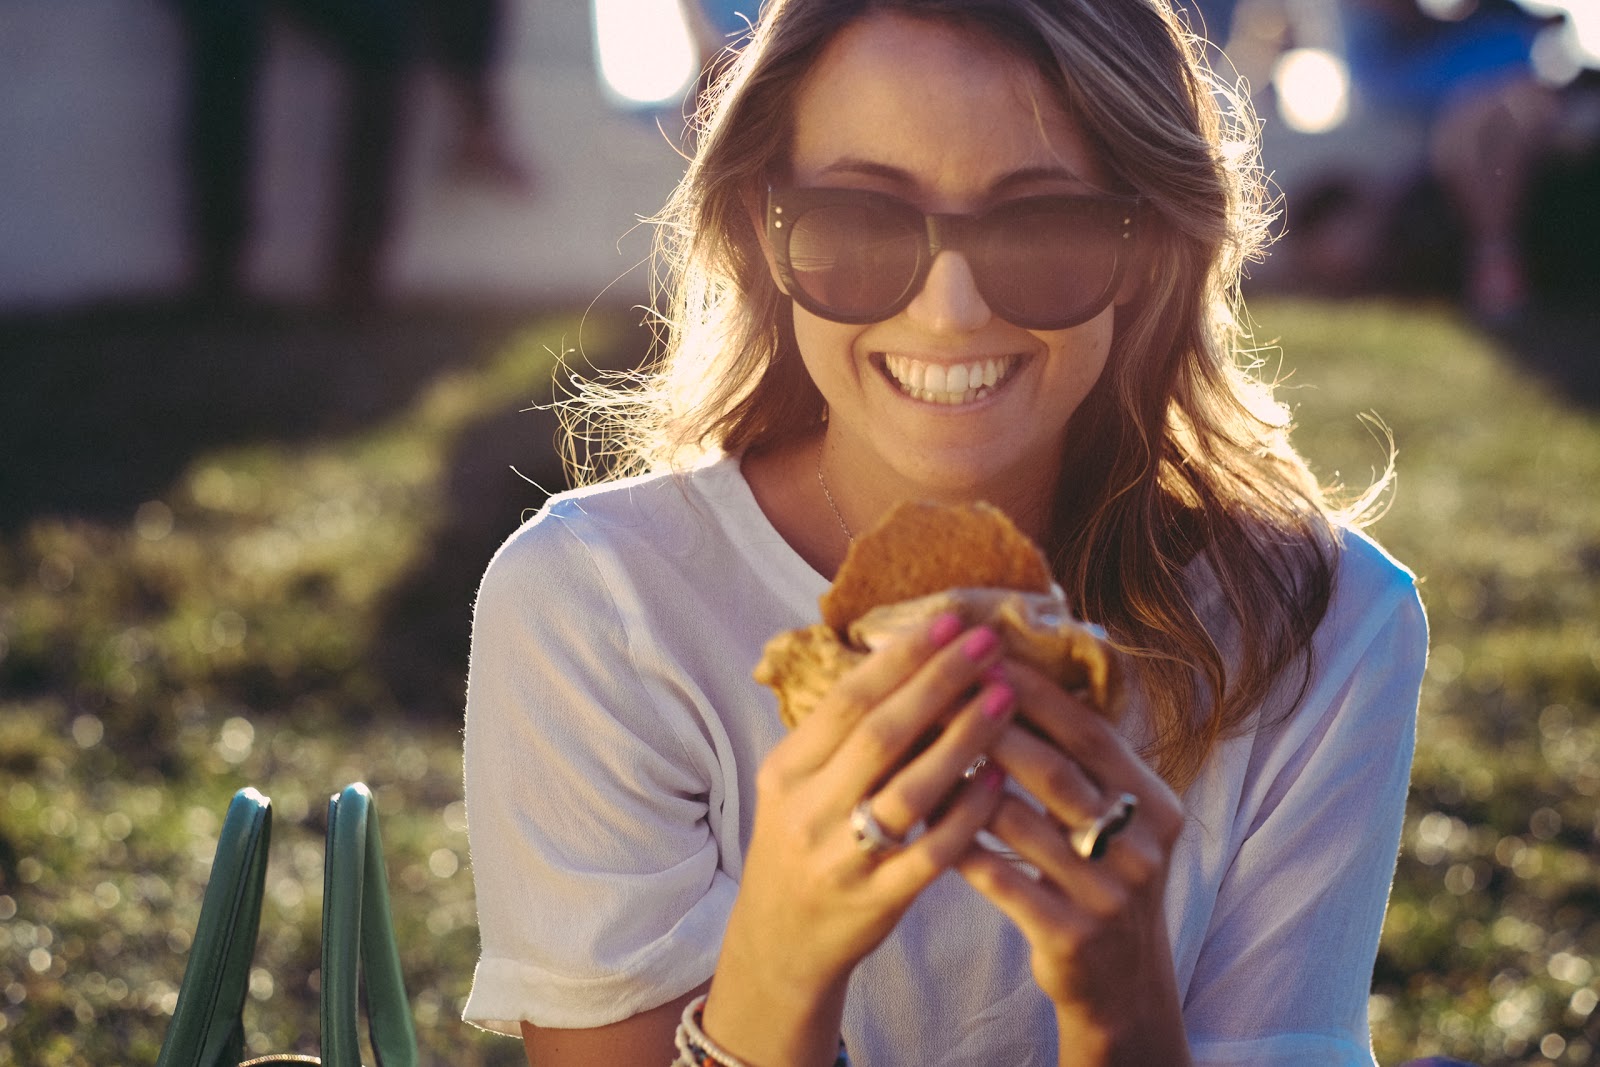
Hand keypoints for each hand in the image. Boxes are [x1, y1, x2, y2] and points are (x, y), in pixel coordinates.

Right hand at [704, 612, 1013, 1063]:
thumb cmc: (807, 842)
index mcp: (785, 771)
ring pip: (909, 792)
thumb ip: (846, 734)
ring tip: (1005, 697)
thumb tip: (913, 658)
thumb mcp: (802, 784)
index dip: (901, 658)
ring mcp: (841, 859)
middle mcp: (806, 811)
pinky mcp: (876, 901)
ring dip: (963, 740)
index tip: (949, 621)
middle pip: (879, 735)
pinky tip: (1001, 778)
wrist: (780, 940)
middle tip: (987, 643)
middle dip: (938, 682)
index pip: (846, 700)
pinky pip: (931, 853)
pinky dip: (968, 813)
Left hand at [958, 661, 1190, 1064]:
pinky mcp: (1071, 936)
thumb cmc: (1099, 880)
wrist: (1121, 985)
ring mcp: (1108, 895)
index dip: (1035, 691)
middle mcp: (1140, 846)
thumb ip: (1080, 761)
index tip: (982, 654)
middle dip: (988, 725)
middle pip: (1054, 770)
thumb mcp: (1114, 820)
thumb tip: (1013, 676)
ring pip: (1019, 821)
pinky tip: (921, 820)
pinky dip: (958, 843)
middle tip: (935, 691)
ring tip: (913, 749)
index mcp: (1154, 803)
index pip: (1090, 732)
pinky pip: (1001, 878)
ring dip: (960, 782)